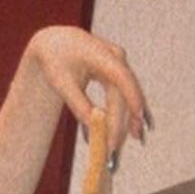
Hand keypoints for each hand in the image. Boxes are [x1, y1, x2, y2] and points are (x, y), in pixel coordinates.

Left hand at [27, 26, 150, 160]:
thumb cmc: (56, 61)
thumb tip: (94, 130)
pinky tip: (127, 134)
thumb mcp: (63, 84)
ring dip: (127, 122)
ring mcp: (119, 66)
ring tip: (128, 146)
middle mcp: (116, 58)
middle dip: (121, 123)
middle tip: (114, 149)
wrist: (55, 44)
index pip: (122, 79)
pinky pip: (123, 98)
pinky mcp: (116, 75)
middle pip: (123, 95)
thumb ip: (79, 105)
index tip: (138, 119)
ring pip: (126, 98)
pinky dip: (123, 116)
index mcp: (102, 55)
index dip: (133, 98)